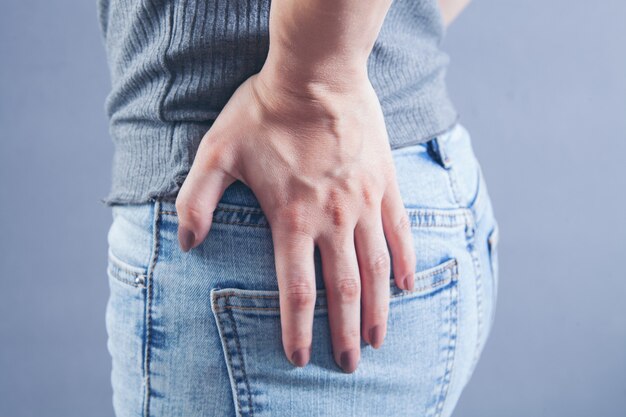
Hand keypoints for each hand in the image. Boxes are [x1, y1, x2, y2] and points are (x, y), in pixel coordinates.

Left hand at [175, 67, 415, 372]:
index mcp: (293, 217)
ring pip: (375, 269)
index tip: (302, 358)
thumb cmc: (264, 111)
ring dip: (377, 309)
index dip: (298, 329)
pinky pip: (399, 231)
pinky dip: (405, 262)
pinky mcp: (384, 184)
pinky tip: (408, 286)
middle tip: (350, 365)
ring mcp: (364, 203)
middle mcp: (333, 219)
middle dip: (345, 334)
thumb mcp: (217, 151)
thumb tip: (187, 244)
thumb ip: (196, 200)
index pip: (297, 289)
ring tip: (378, 339)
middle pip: (343, 290)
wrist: (316, 72)